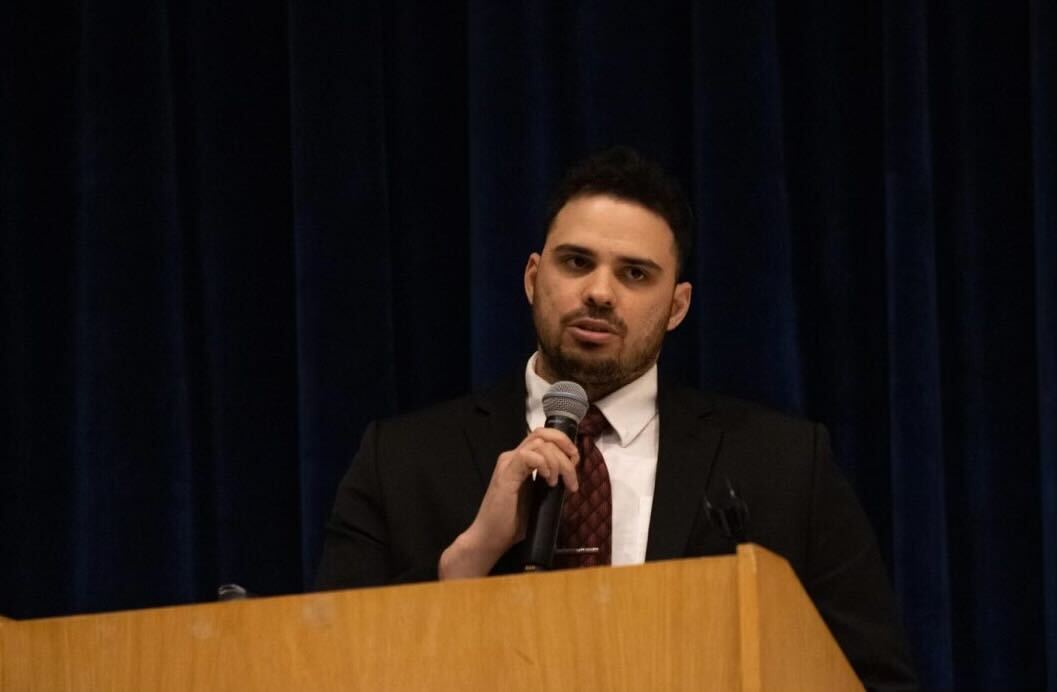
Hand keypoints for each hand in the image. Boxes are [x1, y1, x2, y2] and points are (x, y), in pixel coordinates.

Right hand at [438, 428, 579, 578]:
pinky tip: (547, 479)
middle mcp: (513, 457)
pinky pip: (527, 456)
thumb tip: (569, 478)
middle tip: (572, 472)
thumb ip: (548, 482)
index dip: (564, 445)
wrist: (490, 538)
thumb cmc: (511, 522)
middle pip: (544, 435)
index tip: (575, 464)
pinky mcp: (506, 475)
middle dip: (565, 449)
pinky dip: (543, 464)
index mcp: (521, 461)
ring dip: (557, 462)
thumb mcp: (538, 497)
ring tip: (556, 483)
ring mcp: (508, 464)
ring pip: (539, 444)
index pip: (544, 437)